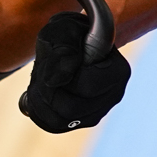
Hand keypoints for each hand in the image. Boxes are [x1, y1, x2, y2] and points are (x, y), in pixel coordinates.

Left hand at [19, 11, 129, 132]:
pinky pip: (52, 126)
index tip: (55, 56)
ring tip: (41, 77)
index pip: (85, 87)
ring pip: (59, 121)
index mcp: (118, 72)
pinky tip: (39, 90)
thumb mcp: (63, 30)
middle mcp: (113, 96)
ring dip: (40, 98)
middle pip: (71, 109)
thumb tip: (54, 81)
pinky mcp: (80, 120)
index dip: (61, 75)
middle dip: (47, 89)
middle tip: (42, 68)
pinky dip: (38, 109)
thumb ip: (62, 51)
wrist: (70, 41)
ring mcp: (98, 111)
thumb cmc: (69, 33)